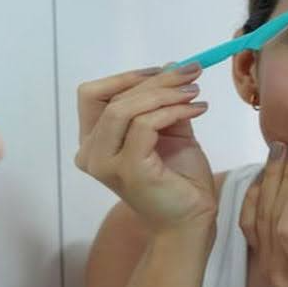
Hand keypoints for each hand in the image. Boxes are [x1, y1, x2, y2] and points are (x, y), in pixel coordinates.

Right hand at [74, 63, 215, 232]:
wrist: (190, 219)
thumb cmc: (178, 178)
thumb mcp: (168, 130)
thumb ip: (162, 102)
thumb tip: (171, 66)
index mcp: (93, 143)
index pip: (92, 95)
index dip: (125, 77)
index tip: (164, 69)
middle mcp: (90, 154)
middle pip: (112, 98)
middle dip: (155, 80)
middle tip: (191, 72)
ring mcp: (104, 164)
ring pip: (125, 109)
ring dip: (165, 93)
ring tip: (195, 92)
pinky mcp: (127, 170)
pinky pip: (144, 125)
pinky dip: (173, 111)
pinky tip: (197, 109)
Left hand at [239, 142, 287, 286]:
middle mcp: (283, 275)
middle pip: (271, 219)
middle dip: (281, 178)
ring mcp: (270, 271)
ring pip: (257, 219)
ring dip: (266, 182)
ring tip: (279, 150)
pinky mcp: (266, 265)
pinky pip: (251, 227)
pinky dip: (253, 198)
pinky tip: (266, 174)